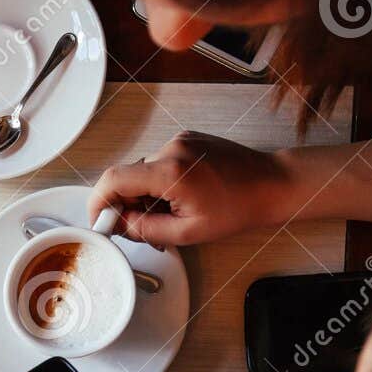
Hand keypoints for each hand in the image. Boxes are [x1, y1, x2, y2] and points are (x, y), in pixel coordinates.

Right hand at [88, 131, 298, 248]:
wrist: (272, 184)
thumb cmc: (238, 208)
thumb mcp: (188, 232)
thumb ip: (146, 229)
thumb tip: (119, 225)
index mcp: (169, 171)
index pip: (113, 180)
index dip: (99, 203)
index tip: (101, 221)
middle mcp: (171, 148)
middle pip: (127, 176)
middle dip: (127, 204)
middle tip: (142, 228)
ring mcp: (179, 140)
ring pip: (143, 172)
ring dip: (146, 195)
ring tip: (170, 214)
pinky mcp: (187, 139)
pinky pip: (160, 163)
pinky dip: (160, 183)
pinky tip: (181, 198)